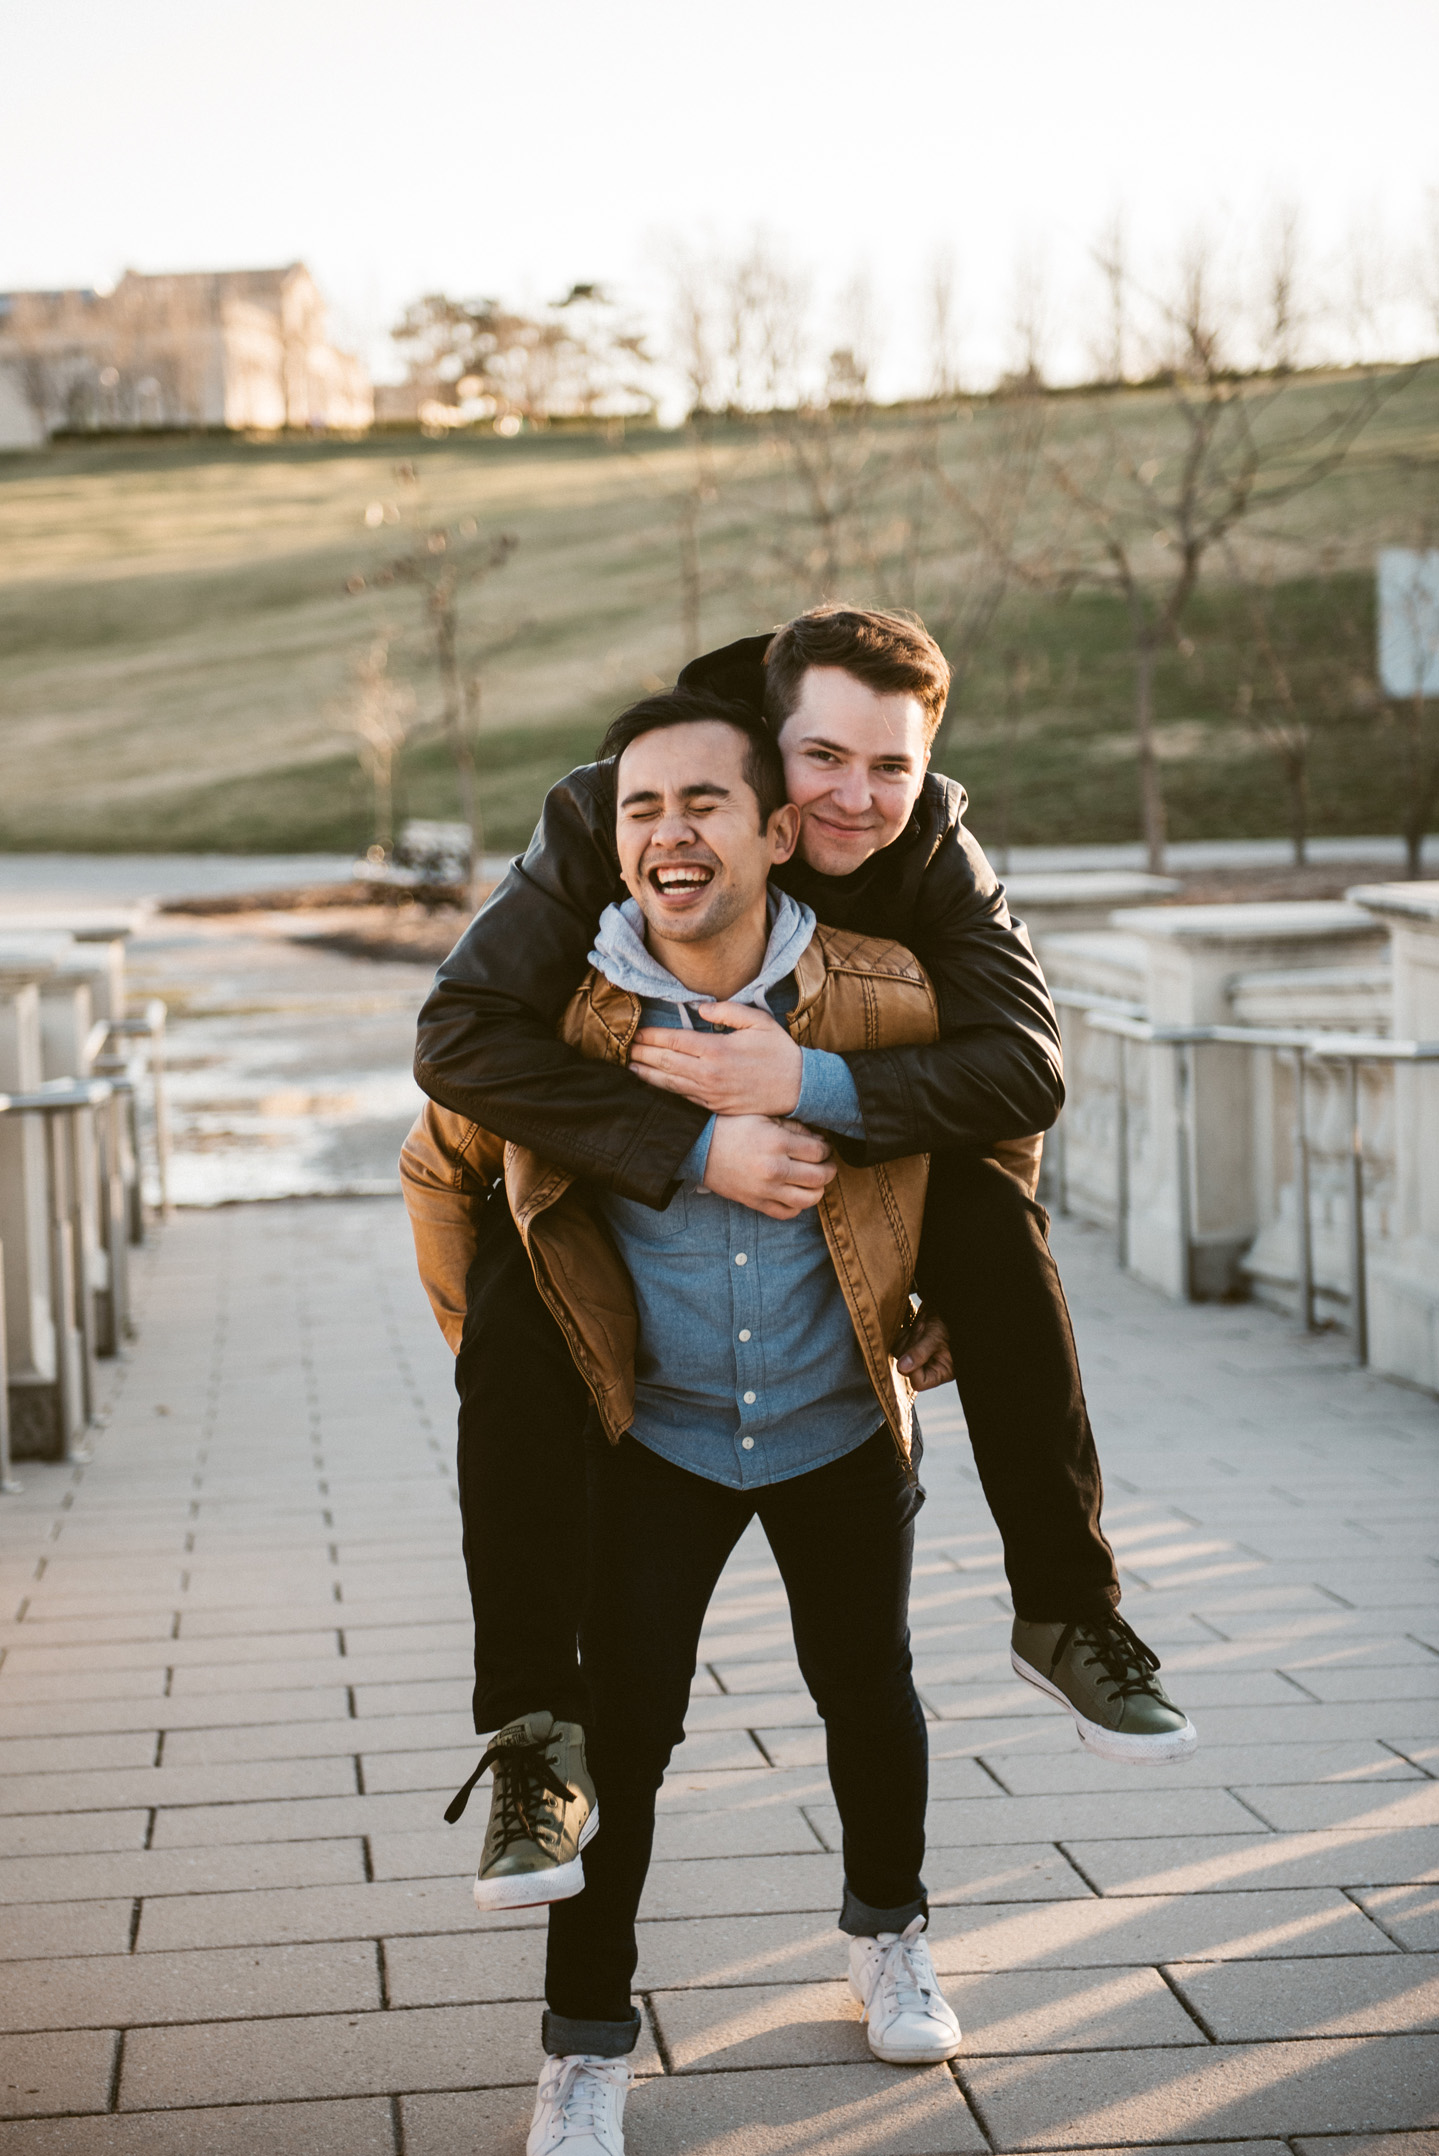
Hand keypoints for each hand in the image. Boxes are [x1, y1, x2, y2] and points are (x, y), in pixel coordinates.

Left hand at [630, 1003, 803, 1116]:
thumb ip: (728, 1011)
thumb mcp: (759, 1022)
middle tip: (625, 1047)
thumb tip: (700, 1009)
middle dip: (643, 1054)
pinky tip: (654, 1083)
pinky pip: (683, 1097)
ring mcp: (710, 1093)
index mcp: (717, 1050)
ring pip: (670, 1083)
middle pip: (665, 1063)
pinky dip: (664, 1089)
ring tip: (630, 1066)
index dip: (652, 1036)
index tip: (636, 1032)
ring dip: (647, 1074)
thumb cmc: (779, 1052)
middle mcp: (709, 1074)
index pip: (674, 1041)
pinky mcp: (714, 1106)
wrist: (798, 1088)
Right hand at [700, 1115, 835, 1220]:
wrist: (699, 1147)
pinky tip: (796, 1193)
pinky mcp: (755, 1203)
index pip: (819, 1151)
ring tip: (815, 1180)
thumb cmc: (732, 1126)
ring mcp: (765, 1189)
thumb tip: (821, 1141)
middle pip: (820, 1177)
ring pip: (809, 1199)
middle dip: (829, 1169)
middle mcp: (774, 1168)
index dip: (827, 1149)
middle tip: (827, 1163)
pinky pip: (787, 1213)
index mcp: (777, 1142)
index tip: (824, 1147)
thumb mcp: (764, 1116)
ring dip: (818, 1190)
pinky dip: (798, 1206)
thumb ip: (795, 1127)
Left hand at [895, 1304, 953, 1391]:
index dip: (913, 1369)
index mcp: (940, 1372)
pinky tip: (916, 1326)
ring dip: (908, 1337)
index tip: (916, 1351)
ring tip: (922, 1326)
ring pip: (899, 1354)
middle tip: (923, 1330)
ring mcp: (917, 1357)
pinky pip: (896, 1344)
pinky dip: (904, 1333)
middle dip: (911, 1346)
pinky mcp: (909, 1346)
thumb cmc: (947, 1323)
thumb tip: (902, 1368)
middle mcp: (928, 1367)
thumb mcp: (935, 1338)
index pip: (919, 1382)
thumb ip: (919, 1353)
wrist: (944, 1309)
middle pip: (905, 1368)